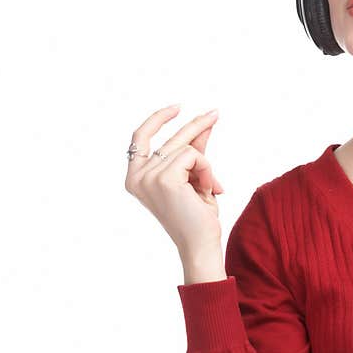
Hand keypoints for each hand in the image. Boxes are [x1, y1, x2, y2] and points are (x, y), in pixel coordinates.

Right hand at [124, 105, 225, 264]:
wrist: (200, 245)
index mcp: (136, 177)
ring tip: (207, 190)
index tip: (178, 108)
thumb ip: (194, 151)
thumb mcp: (194, 178)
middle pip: (171, 139)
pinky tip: (207, 190)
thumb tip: (204, 125)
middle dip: (197, 126)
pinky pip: (194, 156)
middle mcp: (137, 177)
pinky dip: (207, 171)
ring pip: (188, 148)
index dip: (158, 119)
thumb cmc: (196, 216)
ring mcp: (148, 177)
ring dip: (205, 168)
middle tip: (216, 113)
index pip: (139, 137)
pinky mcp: (164, 178)